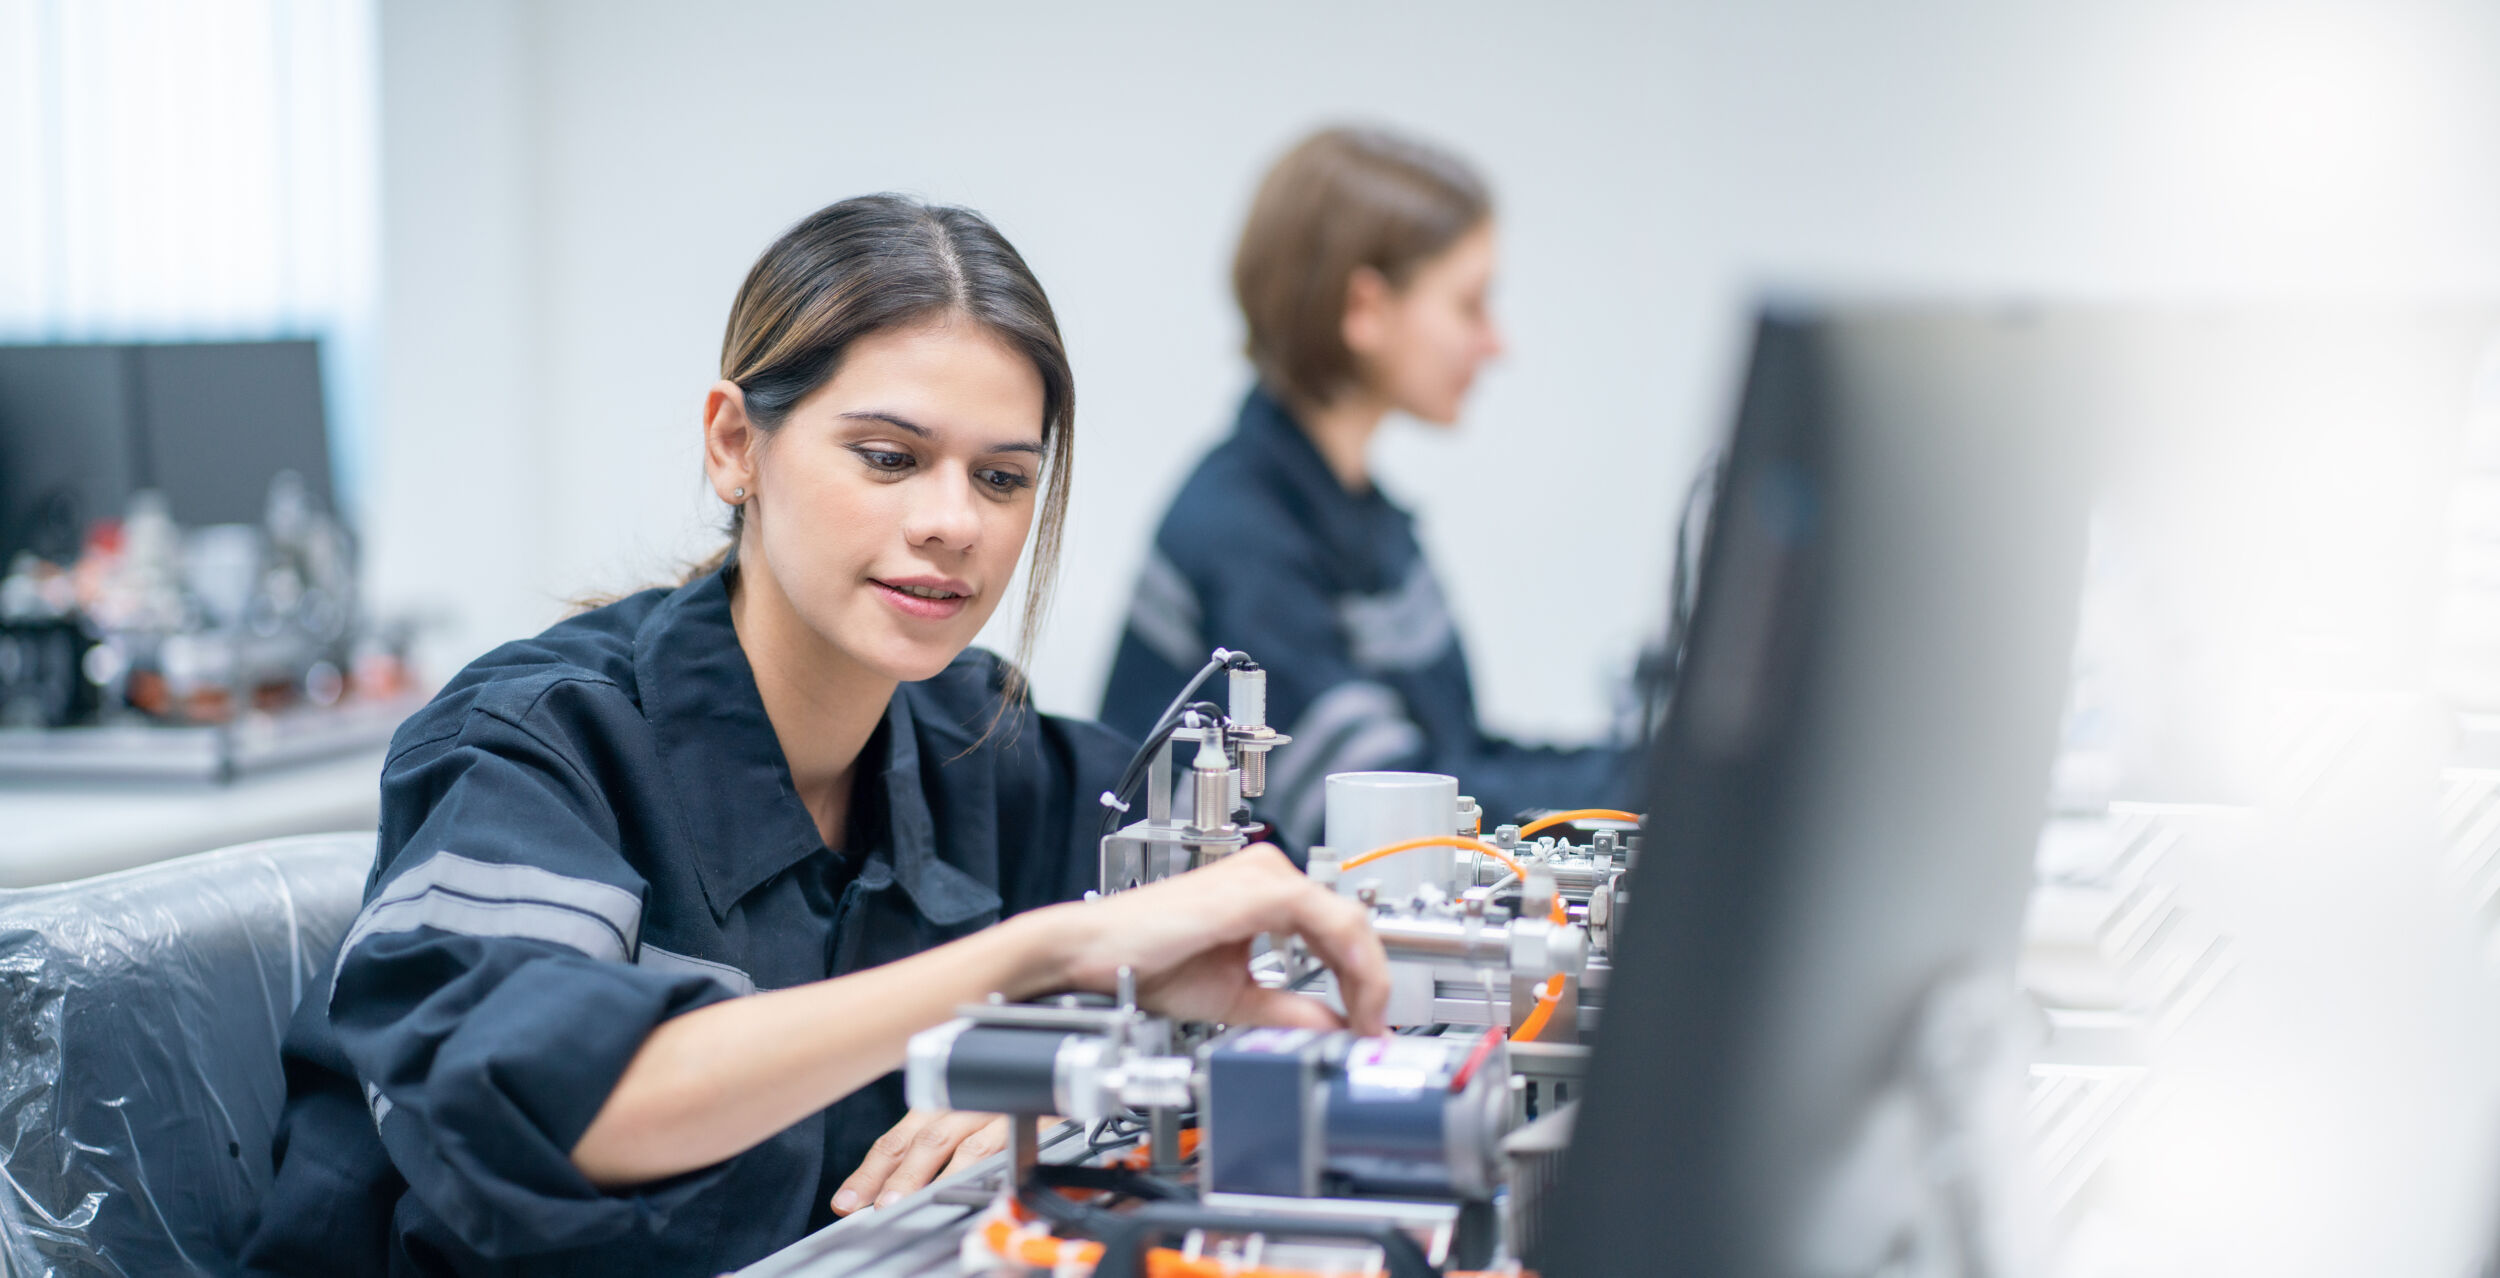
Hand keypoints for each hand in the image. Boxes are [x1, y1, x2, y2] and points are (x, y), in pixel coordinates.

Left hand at [830, 1108, 1020, 1214]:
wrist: (1059, 1070)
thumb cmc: (1010, 1099)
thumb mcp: (966, 1113)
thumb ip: (933, 1143)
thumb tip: (890, 1188)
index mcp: (945, 1101)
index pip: (900, 1137)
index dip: (872, 1170)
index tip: (848, 1200)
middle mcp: (968, 1102)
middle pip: (927, 1140)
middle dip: (897, 1176)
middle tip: (874, 1205)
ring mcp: (1001, 1112)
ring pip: (964, 1147)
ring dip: (933, 1178)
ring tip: (907, 1203)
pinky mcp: (1033, 1124)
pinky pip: (1007, 1149)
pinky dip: (984, 1172)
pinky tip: (967, 1191)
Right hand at [1045, 844, 1389, 1035]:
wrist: (1093, 954)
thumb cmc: (1144, 963)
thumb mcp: (1232, 996)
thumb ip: (1285, 1010)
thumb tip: (1333, 1029)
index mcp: (1264, 891)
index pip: (1338, 929)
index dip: (1363, 980)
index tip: (1366, 1022)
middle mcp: (1268, 873)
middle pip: (1352, 921)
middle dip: (1372, 981)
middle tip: (1374, 1029)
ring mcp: (1264, 876)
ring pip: (1349, 919)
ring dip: (1368, 976)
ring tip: (1365, 1020)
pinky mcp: (1257, 889)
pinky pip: (1327, 919)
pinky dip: (1349, 963)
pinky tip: (1350, 999)